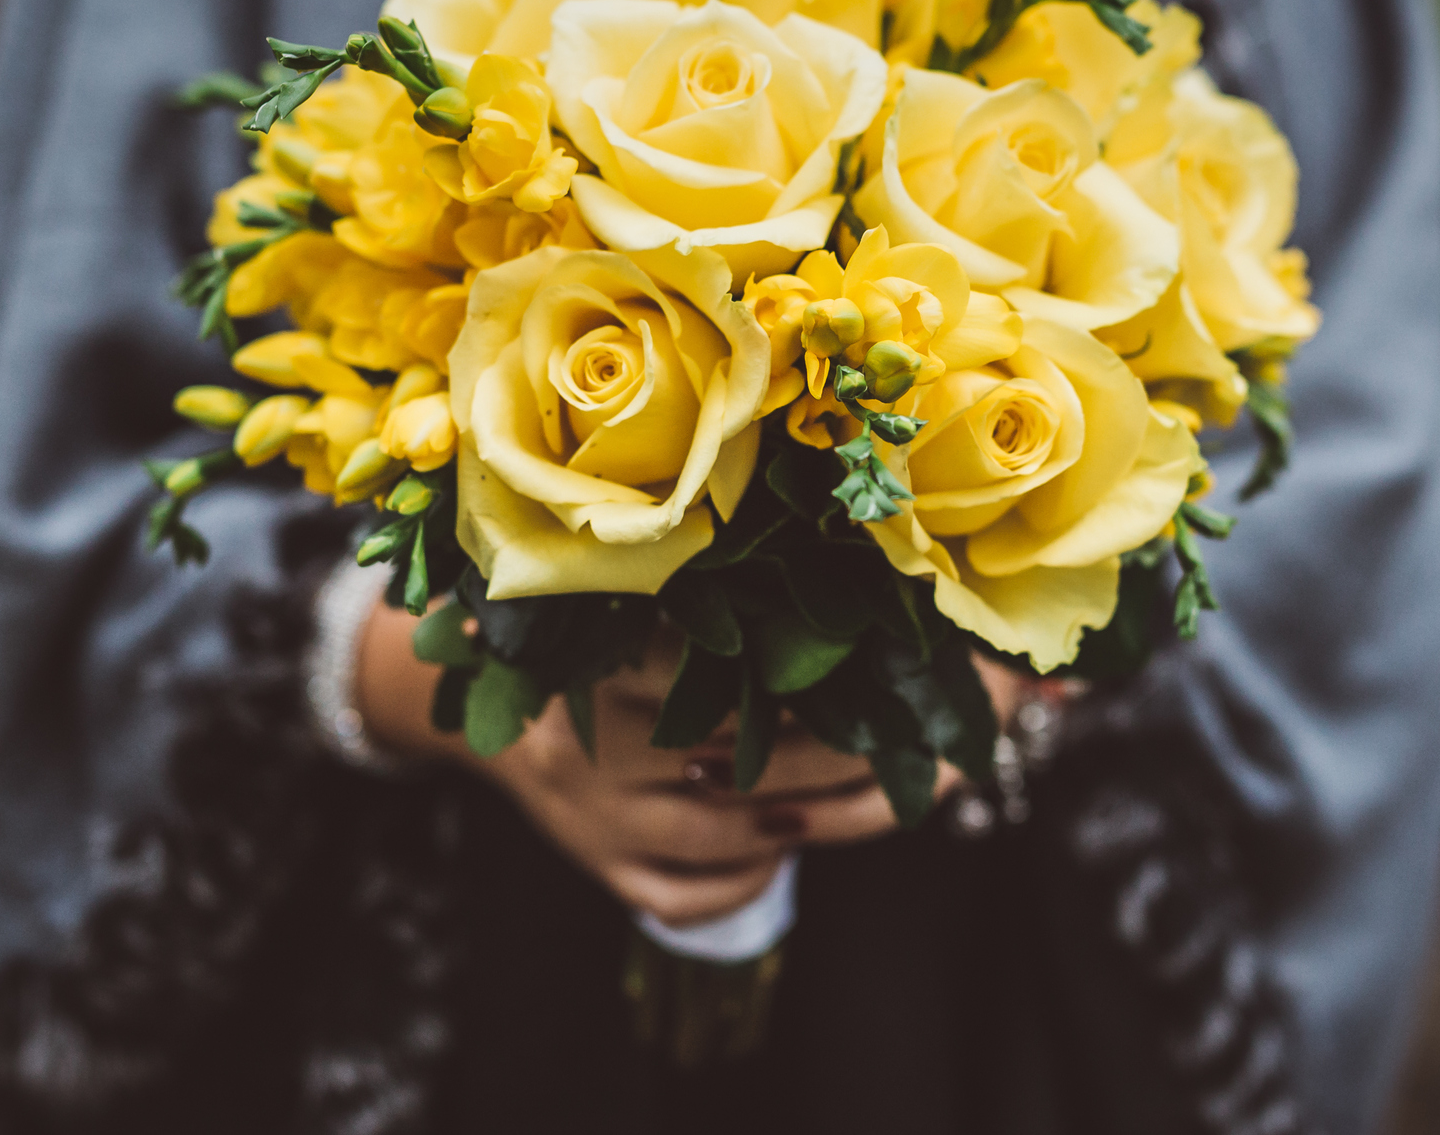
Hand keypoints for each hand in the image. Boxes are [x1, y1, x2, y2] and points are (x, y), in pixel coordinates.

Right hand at [356, 603, 1030, 927]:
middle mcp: (603, 734)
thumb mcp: (658, 566)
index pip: (767, 659)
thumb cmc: (593, 609)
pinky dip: (761, 871)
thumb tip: (914, 545)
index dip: (879, 658)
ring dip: (849, 811)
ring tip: (913, 782)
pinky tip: (798, 831)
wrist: (462, 687)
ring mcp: (601, 815)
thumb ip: (758, 561)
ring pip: (756, 836)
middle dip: (892, 745)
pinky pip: (701, 895)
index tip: (966, 653)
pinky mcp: (602, 870)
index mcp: (619, 638)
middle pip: (777, 755)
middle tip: (977, 730)